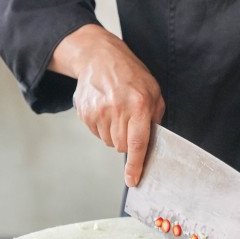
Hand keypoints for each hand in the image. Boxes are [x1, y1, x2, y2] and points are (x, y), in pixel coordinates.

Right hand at [49, 24, 164, 186]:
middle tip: (128, 120)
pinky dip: (102, 126)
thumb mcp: (153, 91)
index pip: (138, 143)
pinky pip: (97, 134)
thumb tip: (151, 143)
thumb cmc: (131, 75)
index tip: (133, 180)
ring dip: (114, 132)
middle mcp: (117, 109)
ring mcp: (98, 112)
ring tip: (116, 110)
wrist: (100, 58)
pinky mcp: (85, 113)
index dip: (136, 165)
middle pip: (121, 146)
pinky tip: (105, 108)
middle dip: (127, 140)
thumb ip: (154, 117)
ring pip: (108, 142)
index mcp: (139, 105)